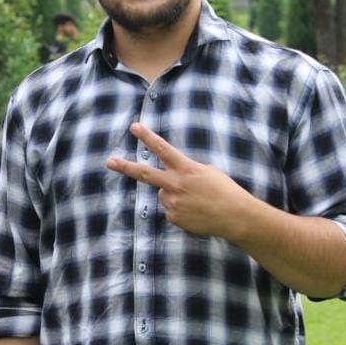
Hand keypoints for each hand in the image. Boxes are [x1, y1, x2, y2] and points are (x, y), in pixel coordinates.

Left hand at [105, 123, 258, 239]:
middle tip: (110, 161)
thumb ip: (185, 170)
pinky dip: (180, 209)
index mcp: (186, 168)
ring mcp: (173, 202)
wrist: (235, 216)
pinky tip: (195, 211)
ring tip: (195, 200)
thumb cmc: (225, 190)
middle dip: (125, 166)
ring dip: (174, 195)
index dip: (147, 136)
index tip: (134, 127)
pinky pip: (171, 210)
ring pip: (163, 194)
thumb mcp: (207, 171)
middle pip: (145, 173)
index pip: (162, 148)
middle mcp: (175, 184)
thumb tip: (170, 177)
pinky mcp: (174, 218)